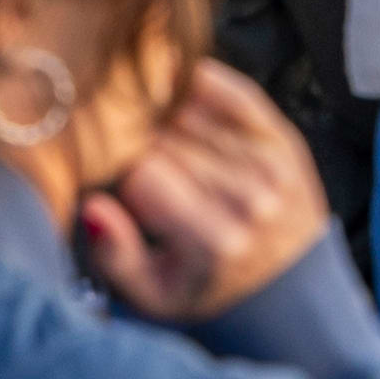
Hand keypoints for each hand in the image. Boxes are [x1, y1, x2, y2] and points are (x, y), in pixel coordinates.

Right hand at [77, 53, 323, 322]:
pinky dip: (202, 84)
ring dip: (164, 117)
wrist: (288, 287)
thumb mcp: (154, 294)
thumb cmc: (207, 288)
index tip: (110, 178)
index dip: (115, 169)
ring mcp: (271, 166)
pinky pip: (235, 93)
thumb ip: (117, 255)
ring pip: (193, 113)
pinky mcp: (285, 140)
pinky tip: (178, 89)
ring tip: (151, 134)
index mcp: (213, 242)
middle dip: (137, 143)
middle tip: (126, 154)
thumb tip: (91, 206)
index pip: (141, 174)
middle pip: (166, 138)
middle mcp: (248, 200)